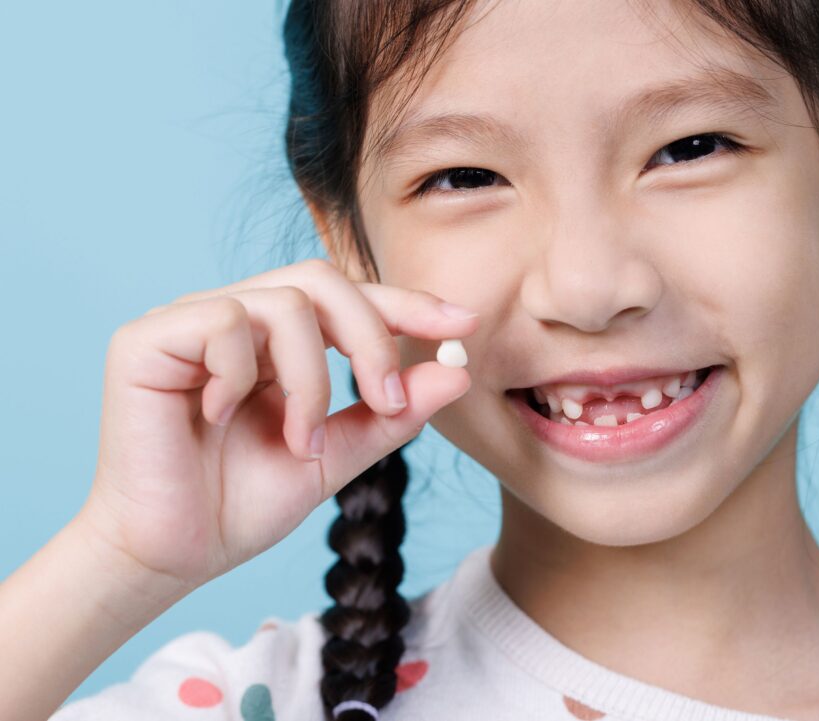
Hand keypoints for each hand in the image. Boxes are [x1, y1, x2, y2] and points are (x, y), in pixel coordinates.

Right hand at [79, 258, 477, 589]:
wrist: (170, 557)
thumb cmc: (240, 505)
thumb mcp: (335, 456)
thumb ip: (389, 414)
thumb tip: (457, 373)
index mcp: (276, 343)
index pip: (349, 300)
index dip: (407, 305)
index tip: (464, 324)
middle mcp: (235, 319)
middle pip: (323, 282)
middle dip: (372, 338)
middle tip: (386, 402)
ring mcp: (190, 322)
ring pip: (285, 303)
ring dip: (311, 381)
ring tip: (299, 441)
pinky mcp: (147, 339)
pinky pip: (225, 322)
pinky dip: (242, 374)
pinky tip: (223, 416)